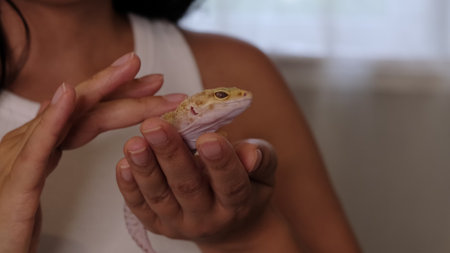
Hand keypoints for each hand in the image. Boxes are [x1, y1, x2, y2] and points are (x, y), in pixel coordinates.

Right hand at [0, 53, 184, 252]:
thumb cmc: (9, 218)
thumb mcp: (37, 176)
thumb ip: (53, 149)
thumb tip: (77, 126)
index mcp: (42, 142)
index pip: (87, 112)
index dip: (120, 95)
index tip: (152, 86)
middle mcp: (31, 141)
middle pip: (83, 107)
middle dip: (121, 87)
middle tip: (157, 77)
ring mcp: (21, 156)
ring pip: (67, 117)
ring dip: (100, 90)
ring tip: (127, 69)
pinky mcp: (16, 181)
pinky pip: (38, 146)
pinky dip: (54, 118)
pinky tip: (68, 96)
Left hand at [116, 117, 282, 250]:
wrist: (230, 227)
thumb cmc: (248, 190)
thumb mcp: (263, 174)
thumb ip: (261, 159)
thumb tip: (251, 152)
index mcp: (237, 205)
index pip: (231, 184)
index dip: (221, 162)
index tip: (208, 137)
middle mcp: (207, 219)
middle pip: (188, 188)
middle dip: (170, 155)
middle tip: (155, 126)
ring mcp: (179, 224)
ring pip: (160, 197)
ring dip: (145, 169)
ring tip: (135, 142)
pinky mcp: (158, 225)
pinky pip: (141, 208)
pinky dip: (129, 187)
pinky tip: (123, 164)